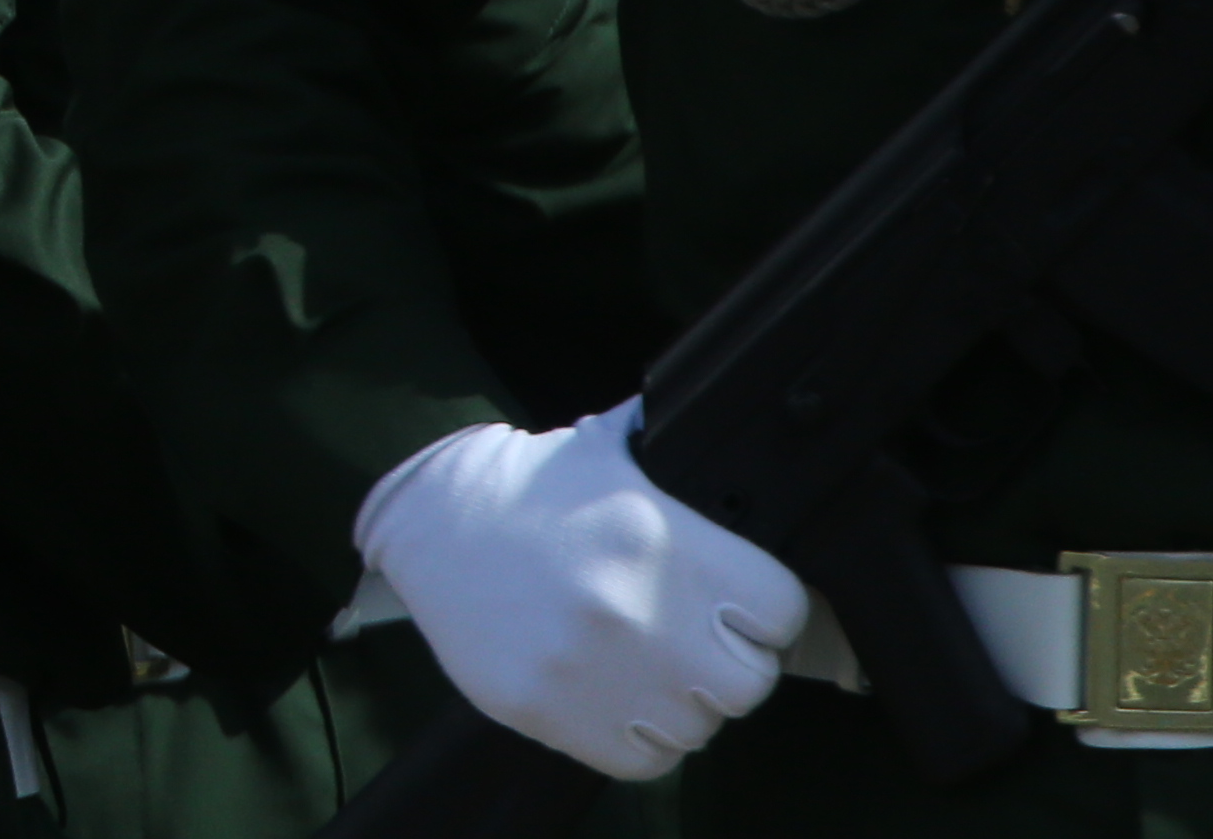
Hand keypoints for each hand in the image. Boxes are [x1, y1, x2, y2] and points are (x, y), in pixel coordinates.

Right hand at [356, 408, 802, 779]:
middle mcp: (633, 611)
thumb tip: (758, 475)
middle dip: (730, 661)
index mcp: (662, 541)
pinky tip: (617, 692)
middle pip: (750, 683)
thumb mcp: (617, 453)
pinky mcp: (548, 712)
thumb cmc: (533, 488)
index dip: (765, 610)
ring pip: (698, 728)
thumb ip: (688, 475)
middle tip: (696, 639)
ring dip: (682, 701)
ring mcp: (590, 670)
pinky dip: (640, 735)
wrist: (431, 523)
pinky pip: (643, 759)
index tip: (741, 605)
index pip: (781, 611)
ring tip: (646, 661)